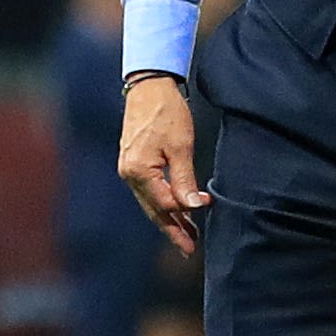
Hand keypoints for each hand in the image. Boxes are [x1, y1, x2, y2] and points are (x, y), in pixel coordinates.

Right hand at [119, 72, 207, 253]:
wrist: (149, 86)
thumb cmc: (165, 111)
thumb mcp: (180, 146)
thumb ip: (185, 179)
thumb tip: (192, 207)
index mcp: (138, 171)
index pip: (164, 203)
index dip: (186, 211)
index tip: (207, 207)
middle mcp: (129, 174)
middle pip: (153, 210)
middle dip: (173, 230)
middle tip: (190, 249)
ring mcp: (128, 169)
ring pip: (151, 202)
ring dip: (169, 218)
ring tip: (188, 234)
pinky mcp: (133, 163)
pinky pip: (148, 191)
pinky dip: (163, 203)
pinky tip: (175, 209)